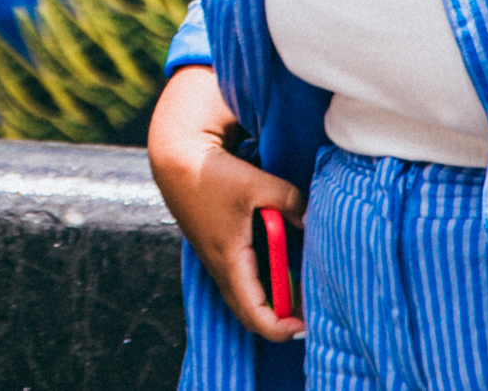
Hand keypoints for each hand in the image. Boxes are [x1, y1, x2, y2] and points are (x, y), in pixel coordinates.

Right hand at [146, 65, 306, 342]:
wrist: (175, 157)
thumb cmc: (213, 173)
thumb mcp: (259, 184)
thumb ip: (291, 202)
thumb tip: (311, 220)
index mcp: (230, 260)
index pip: (255, 315)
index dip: (281, 330)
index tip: (306, 325)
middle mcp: (221, 266)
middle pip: (250, 314)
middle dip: (280, 320)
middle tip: (308, 310)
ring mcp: (216, 257)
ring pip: (244, 297)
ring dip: (272, 300)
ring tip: (300, 289)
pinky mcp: (216, 245)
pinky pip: (240, 279)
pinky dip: (262, 283)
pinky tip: (280, 265)